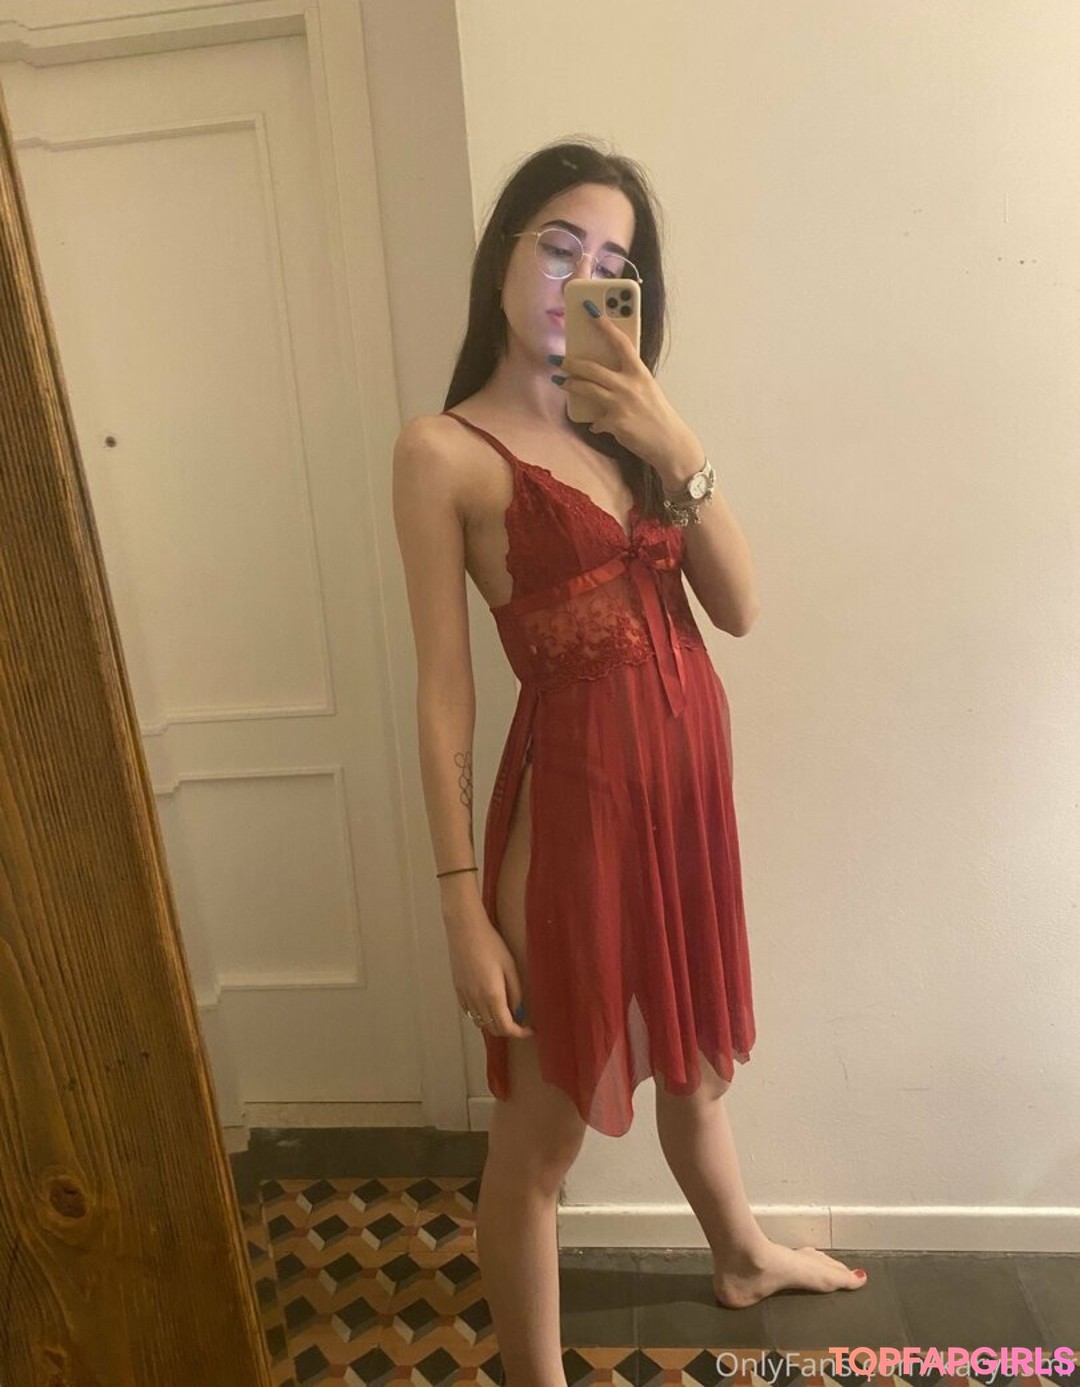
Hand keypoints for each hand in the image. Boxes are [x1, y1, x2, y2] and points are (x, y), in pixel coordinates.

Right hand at [445, 905, 535, 1038]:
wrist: (465, 931)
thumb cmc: (491, 945)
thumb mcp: (510, 967)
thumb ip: (515, 993)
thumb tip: (518, 1012)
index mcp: (493, 996)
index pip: (506, 1027)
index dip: (520, 1033)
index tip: (531, 1029)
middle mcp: (477, 1001)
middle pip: (493, 1029)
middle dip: (509, 1030)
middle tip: (521, 1022)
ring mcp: (465, 997)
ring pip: (480, 1023)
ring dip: (494, 1024)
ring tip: (506, 1014)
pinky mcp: (458, 991)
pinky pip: (470, 1013)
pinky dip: (481, 1016)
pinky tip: (488, 1005)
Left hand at [551, 298, 696, 476]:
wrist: (669, 443)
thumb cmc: (658, 415)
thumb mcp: (647, 389)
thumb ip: (628, 380)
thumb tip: (605, 377)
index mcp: (639, 372)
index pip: (620, 342)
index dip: (604, 324)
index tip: (589, 310)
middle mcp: (629, 385)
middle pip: (593, 368)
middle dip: (571, 362)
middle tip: (557, 359)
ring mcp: (621, 404)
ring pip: (587, 389)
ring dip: (570, 384)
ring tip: (560, 381)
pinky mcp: (615, 423)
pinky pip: (596, 420)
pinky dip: (595, 423)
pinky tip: (597, 425)